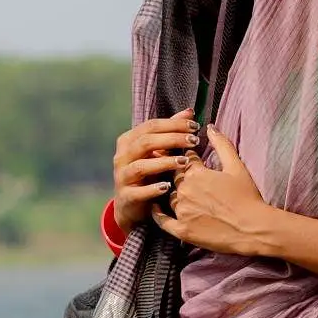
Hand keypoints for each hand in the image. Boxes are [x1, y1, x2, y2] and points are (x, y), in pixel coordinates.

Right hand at [111, 113, 200, 235]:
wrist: (131, 205)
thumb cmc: (149, 173)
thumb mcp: (158, 151)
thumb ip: (172, 131)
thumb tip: (190, 112)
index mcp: (128, 140)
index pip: (151, 126)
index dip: (174, 124)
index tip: (195, 126)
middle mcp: (122, 156)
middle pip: (146, 142)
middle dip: (172, 140)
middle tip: (194, 141)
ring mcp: (122, 176)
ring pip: (141, 166)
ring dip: (164, 163)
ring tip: (184, 162)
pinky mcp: (126, 196)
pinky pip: (138, 192)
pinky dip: (152, 189)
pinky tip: (168, 187)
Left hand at [159, 126, 278, 259]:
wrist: (253, 229)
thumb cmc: (247, 196)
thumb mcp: (237, 167)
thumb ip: (222, 145)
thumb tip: (210, 127)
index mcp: (196, 173)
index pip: (184, 158)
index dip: (187, 156)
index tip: (188, 156)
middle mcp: (184, 191)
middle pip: (173, 176)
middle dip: (177, 173)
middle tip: (179, 173)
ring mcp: (182, 211)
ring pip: (168, 196)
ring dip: (172, 192)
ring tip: (175, 191)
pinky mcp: (182, 230)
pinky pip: (162, 221)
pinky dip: (157, 213)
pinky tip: (156, 207)